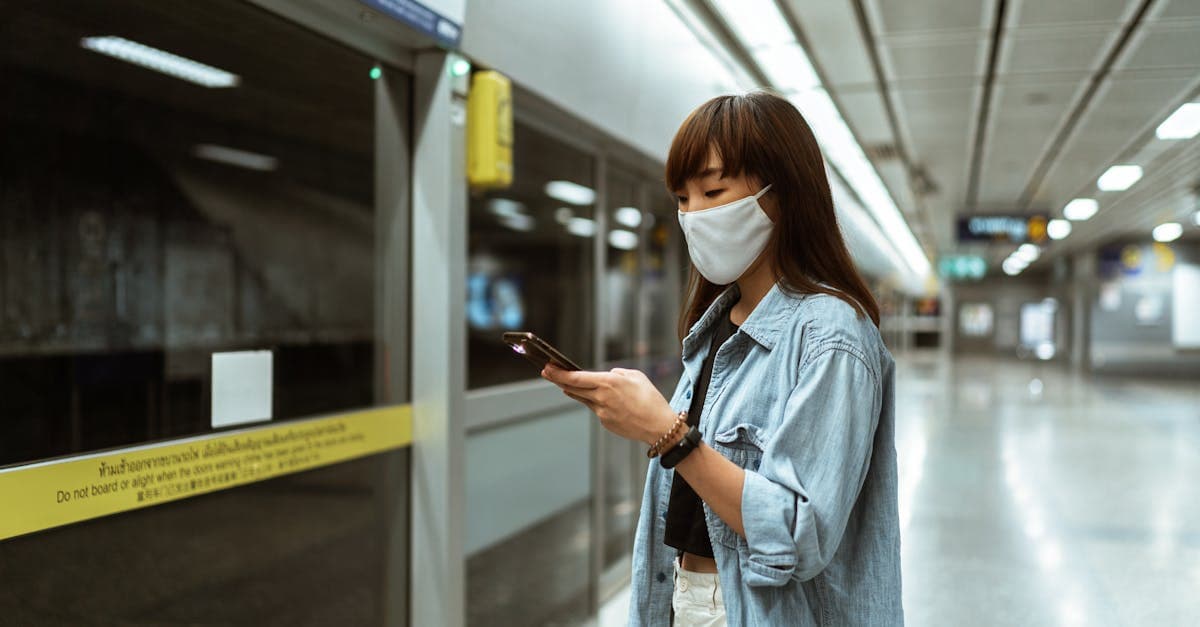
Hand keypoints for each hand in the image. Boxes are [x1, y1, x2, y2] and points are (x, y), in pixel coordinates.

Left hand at [541, 365, 676, 445]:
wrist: (658, 426)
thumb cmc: (650, 399)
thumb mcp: (636, 376)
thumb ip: (617, 373)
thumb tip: (607, 375)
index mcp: (608, 383)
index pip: (576, 378)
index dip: (559, 373)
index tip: (547, 368)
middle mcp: (601, 398)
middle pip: (573, 388)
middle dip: (558, 380)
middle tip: (548, 372)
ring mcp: (601, 412)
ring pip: (583, 399)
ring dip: (575, 391)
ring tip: (567, 384)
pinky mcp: (605, 422)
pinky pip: (597, 409)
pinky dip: (598, 403)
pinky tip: (609, 403)